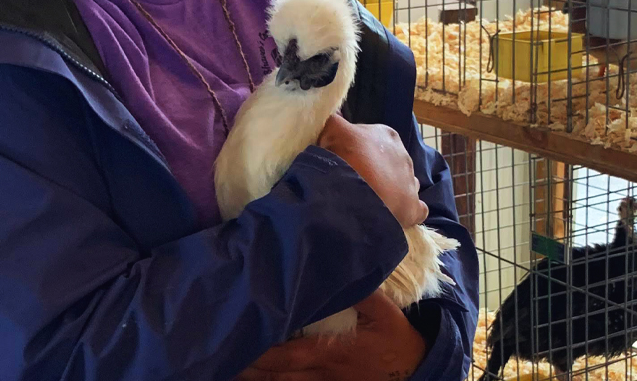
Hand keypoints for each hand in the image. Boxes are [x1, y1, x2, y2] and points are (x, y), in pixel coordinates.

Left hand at [235, 291, 425, 380]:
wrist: (416, 371)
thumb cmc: (396, 339)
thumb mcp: (385, 312)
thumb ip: (362, 292)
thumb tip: (340, 266)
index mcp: (331, 351)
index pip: (287, 354)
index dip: (261, 349)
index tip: (239, 336)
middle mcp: (322, 372)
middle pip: (276, 374)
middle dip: (248, 366)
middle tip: (220, 354)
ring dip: (255, 379)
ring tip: (228, 369)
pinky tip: (255, 379)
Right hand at [318, 116, 427, 227]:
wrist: (358, 193)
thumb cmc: (346, 158)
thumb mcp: (333, 131)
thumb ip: (332, 121)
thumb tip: (328, 116)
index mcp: (387, 135)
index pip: (371, 141)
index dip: (355, 152)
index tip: (343, 162)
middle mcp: (404, 156)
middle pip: (386, 164)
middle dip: (373, 172)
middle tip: (353, 183)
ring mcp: (411, 182)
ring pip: (401, 184)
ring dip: (388, 191)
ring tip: (370, 200)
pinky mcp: (415, 207)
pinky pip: (416, 208)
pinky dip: (405, 212)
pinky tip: (390, 215)